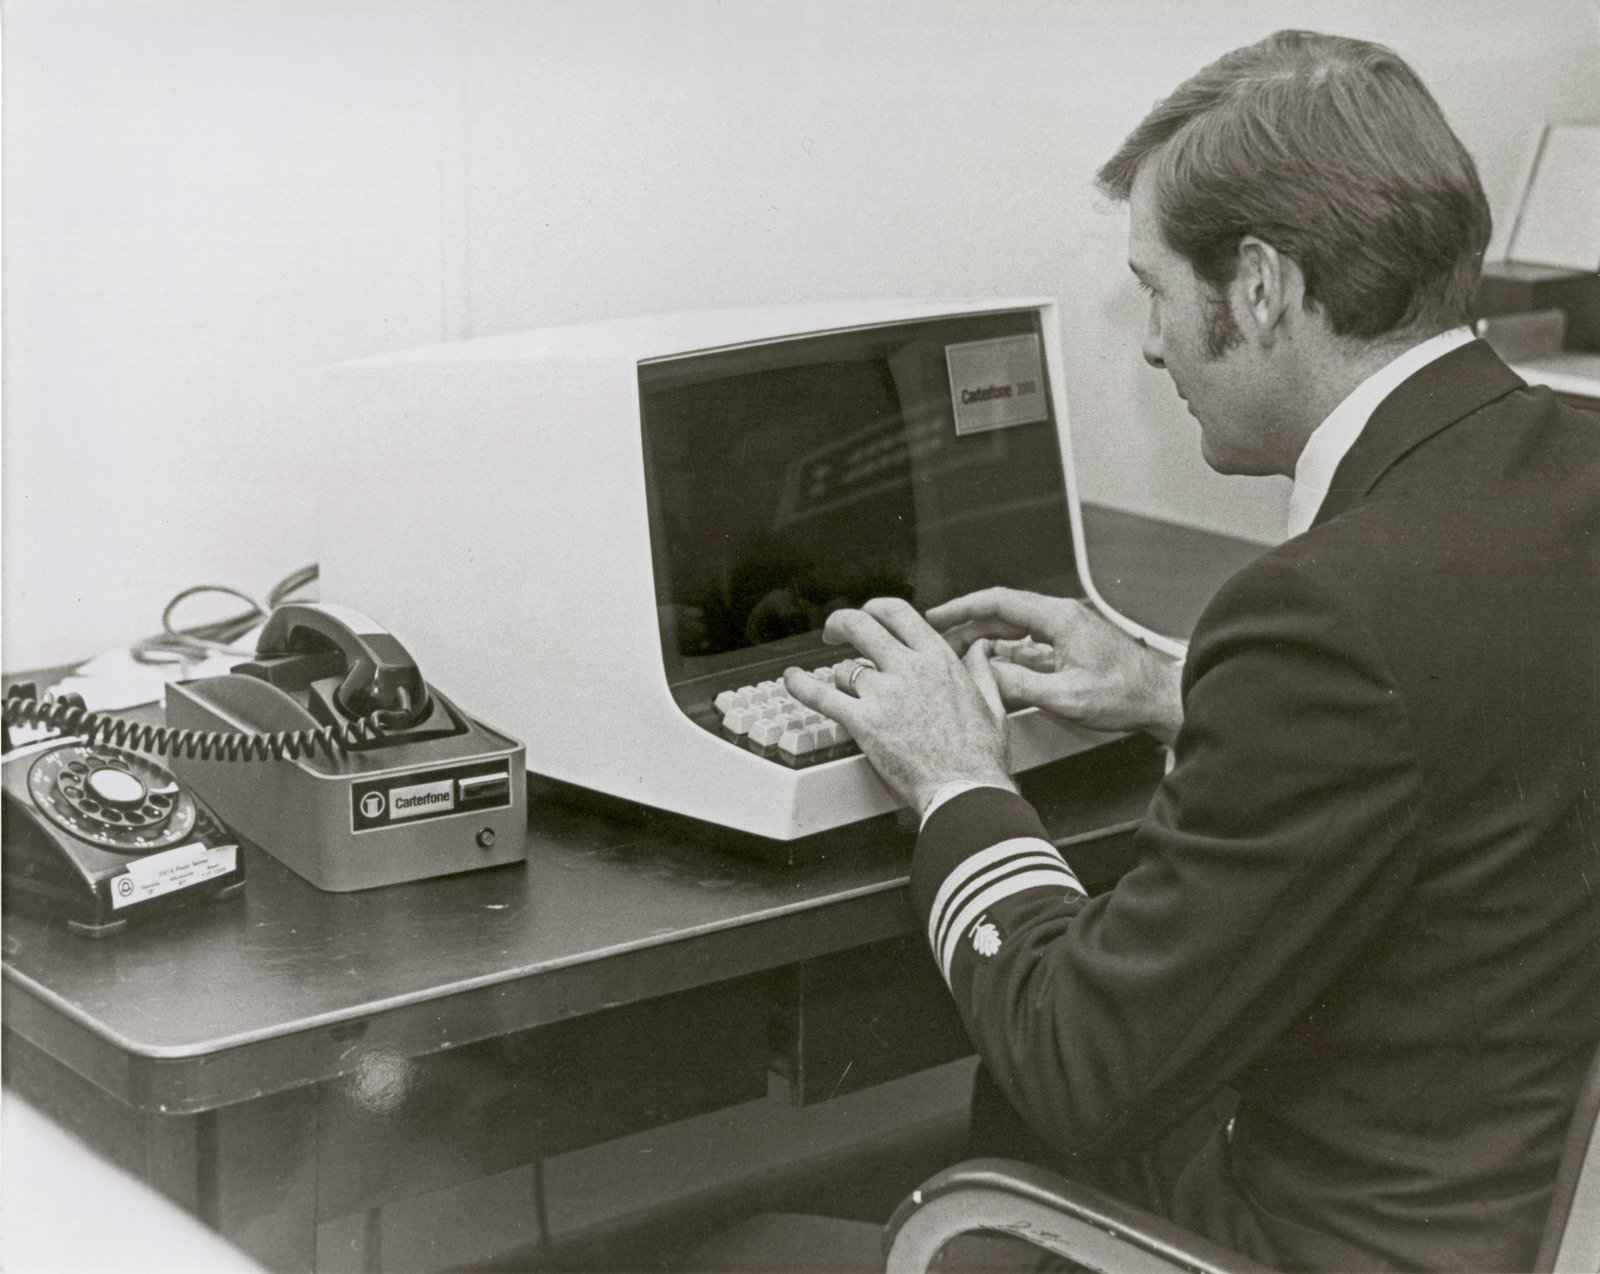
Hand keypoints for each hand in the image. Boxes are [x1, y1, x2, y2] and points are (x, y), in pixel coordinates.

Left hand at [783, 597, 1017, 813]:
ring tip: (841, 687)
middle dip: (841, 624)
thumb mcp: (992, 703)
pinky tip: (791, 680)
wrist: (965, 789)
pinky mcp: (862, 722)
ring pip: (844, 667)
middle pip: (861, 626)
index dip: (874, 609)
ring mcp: (883, 694)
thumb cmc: (980, 755)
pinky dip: (802, 685)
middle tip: (834, 632)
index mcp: (938, 659)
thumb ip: (981, 670)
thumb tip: (981, 650)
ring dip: (839, 676)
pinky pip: (822, 695)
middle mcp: (908, 669)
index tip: (866, 615)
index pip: (897, 612)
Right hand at [928, 589, 1183, 746]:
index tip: (937, 617)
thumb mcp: (1067, 697)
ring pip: (1014, 628)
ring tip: (958, 655)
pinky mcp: (1070, 646)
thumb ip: (1021, 684)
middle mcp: (1062, 617)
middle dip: (966, 626)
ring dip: (985, 640)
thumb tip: (986, 676)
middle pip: (1002, 613)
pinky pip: (1028, 643)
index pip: (998, 602)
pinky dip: (1005, 652)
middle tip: (939, 641)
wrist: (1161, 700)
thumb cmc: (1127, 695)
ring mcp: (1066, 630)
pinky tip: (993, 668)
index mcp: (1059, 619)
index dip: (962, 608)